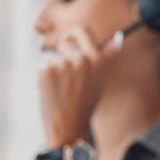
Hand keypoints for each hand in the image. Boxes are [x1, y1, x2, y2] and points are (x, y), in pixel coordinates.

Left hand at [38, 26, 120, 145]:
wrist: (69, 128)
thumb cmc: (85, 106)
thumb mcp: (100, 81)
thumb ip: (105, 58)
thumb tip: (117, 38)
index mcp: (98, 60)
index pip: (82, 31)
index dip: (73, 35)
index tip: (68, 40)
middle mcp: (82, 59)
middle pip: (65, 43)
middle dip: (61, 55)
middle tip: (63, 76)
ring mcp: (64, 64)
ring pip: (52, 57)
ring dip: (53, 69)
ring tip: (61, 90)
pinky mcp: (47, 70)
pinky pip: (43, 66)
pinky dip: (44, 77)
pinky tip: (52, 92)